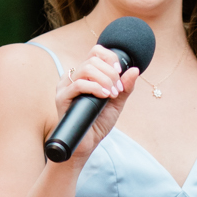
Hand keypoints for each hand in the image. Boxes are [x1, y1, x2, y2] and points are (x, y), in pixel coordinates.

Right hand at [51, 44, 137, 163]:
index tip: (120, 72)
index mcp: (85, 75)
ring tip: (111, 94)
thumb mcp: (117, 103)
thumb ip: (125, 87)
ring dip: (104, 79)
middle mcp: (73, 77)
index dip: (110, 57)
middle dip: (111, 73)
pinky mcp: (62, 98)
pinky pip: (78, 84)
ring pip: (86, 68)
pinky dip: (95, 87)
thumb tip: (135, 69)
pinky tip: (104, 96)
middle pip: (93, 59)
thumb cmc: (98, 123)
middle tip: (118, 90)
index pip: (95, 52)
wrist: (86, 144)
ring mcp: (65, 87)